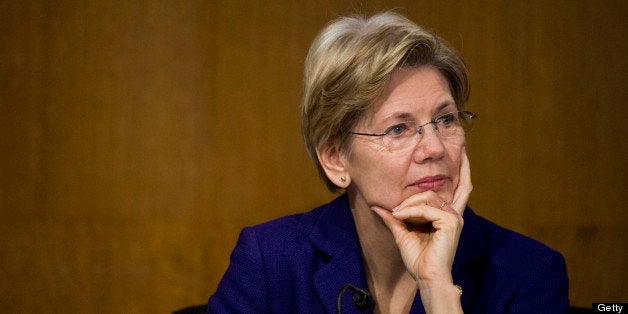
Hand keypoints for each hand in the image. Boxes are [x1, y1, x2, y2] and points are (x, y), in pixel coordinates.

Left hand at [371, 148, 471, 284]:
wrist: (426, 277)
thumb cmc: (419, 259)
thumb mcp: (403, 232)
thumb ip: (394, 217)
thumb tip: (378, 205)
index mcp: (448, 215)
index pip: (462, 187)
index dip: (464, 168)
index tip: (463, 150)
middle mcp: (455, 213)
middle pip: (455, 183)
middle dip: (460, 165)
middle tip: (452, 152)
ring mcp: (454, 217)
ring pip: (428, 196)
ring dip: (409, 203)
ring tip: (396, 214)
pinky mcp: (450, 222)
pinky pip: (426, 208)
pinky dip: (410, 211)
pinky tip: (401, 217)